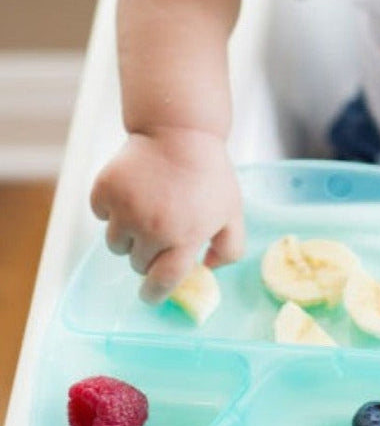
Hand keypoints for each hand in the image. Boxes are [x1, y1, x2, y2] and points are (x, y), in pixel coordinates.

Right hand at [91, 129, 243, 302]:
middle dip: (149, 255)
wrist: (181, 132)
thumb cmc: (210, 175)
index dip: (155, 293)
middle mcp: (151, 229)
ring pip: (116, 244)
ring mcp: (125, 210)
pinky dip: (112, 208)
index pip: (162, 283)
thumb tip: (208, 270)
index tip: (151, 294)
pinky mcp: (105, 191)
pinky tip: (134, 190)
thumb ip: (229, 247)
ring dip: (128, 234)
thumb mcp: (232, 212)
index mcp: (184, 239)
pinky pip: (100, 214)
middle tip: (162, 231)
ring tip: (148, 208)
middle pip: (138, 264)